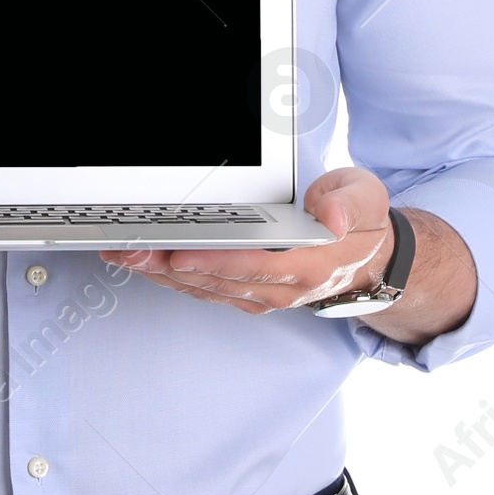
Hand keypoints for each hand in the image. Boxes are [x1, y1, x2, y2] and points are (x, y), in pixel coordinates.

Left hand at [99, 167, 393, 316]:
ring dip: (161, 273)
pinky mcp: (249, 294)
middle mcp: (282, 288)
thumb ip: (347, 204)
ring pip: (204, 288)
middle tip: (130, 249)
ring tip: (124, 255)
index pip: (254, 266)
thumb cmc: (361, 224)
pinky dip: (172, 277)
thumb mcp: (365, 199)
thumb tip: (330, 216)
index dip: (213, 262)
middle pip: (216, 279)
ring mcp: (263, 295)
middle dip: (168, 264)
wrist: (369, 258)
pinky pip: (205, 289)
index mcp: (310, 264)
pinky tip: (147, 264)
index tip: (179, 253)